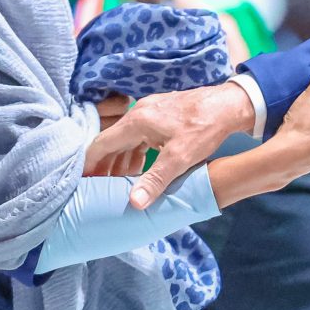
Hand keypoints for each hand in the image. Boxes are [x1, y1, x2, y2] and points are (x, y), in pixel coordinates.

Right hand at [84, 77, 258, 208]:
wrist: (230, 105)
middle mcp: (140, 112)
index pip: (102, 143)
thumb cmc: (205, 128)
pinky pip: (140, 134)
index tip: (80, 181)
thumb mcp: (179, 158)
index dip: (89, 164)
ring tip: (116, 182)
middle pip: (112, 140)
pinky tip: (139, 167)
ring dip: (120, 159)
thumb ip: (154, 180)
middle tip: (96, 188)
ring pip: (126, 138)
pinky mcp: (162, 113)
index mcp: (137, 120)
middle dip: (104, 165)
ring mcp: (151, 110)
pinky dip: (135, 151)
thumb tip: (133, 203)